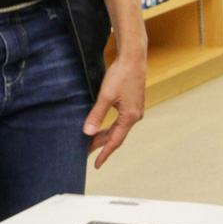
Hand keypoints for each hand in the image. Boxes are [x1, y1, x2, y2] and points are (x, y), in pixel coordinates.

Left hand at [85, 52, 146, 168]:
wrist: (134, 58)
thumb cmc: (120, 75)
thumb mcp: (105, 96)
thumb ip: (96, 115)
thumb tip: (87, 133)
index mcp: (130, 117)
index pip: (115, 141)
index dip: (105, 153)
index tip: (96, 165)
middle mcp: (135, 116)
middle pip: (116, 136)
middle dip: (101, 144)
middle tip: (86, 152)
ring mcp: (135, 109)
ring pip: (118, 128)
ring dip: (105, 135)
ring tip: (91, 141)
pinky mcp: (133, 103)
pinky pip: (121, 120)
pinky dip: (110, 126)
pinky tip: (102, 126)